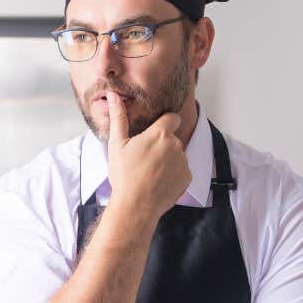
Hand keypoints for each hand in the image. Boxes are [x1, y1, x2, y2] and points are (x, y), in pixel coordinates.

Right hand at [105, 91, 190, 219]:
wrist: (136, 206)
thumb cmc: (124, 175)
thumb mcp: (117, 144)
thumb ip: (118, 117)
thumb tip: (114, 96)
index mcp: (160, 134)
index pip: (172, 117)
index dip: (164, 123)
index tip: (154, 132)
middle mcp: (176, 145)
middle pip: (172, 139)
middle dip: (162, 145)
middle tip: (144, 158)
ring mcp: (184, 162)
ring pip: (177, 155)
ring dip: (168, 160)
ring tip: (150, 172)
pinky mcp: (188, 178)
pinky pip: (182, 171)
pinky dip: (173, 174)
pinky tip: (158, 182)